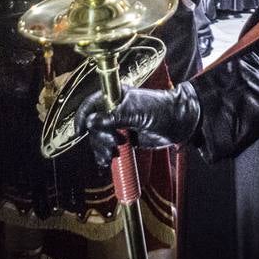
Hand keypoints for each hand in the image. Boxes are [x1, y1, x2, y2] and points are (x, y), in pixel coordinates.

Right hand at [75, 84, 200, 166]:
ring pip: (99, 139)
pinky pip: (108, 149)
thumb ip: (112, 117)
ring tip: (111, 155)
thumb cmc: (159, 109)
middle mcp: (113, 110)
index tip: (80, 131)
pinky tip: (108, 161)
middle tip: (113, 143)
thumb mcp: (135, 110)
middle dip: (99, 137)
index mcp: (115, 96)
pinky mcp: (124, 140)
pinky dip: (106, 156)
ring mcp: (118, 125)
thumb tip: (91, 122)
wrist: (179, 123)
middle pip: (93, 125)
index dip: (83, 116)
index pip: (91, 103)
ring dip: (101, 149)